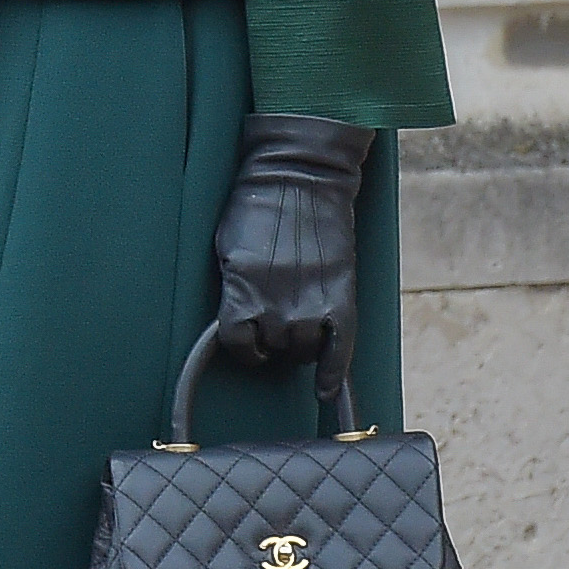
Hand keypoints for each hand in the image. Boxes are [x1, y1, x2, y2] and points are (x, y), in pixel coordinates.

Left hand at [211, 112, 375, 403]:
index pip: (236, 343)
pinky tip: (327, 391)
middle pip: (272, 348)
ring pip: (303, 351)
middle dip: (271, 341)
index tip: (247, 345)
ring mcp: (311, 303)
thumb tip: (235, 320)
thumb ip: (233, 287)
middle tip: (276, 323)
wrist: (300, 177)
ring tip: (298, 327)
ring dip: (299, 346)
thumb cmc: (255, 206)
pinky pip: (339, 351)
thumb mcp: (226, 247)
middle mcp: (275, 304)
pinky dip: (334, 374)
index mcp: (241, 289)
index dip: (242, 348)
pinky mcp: (341, 298)